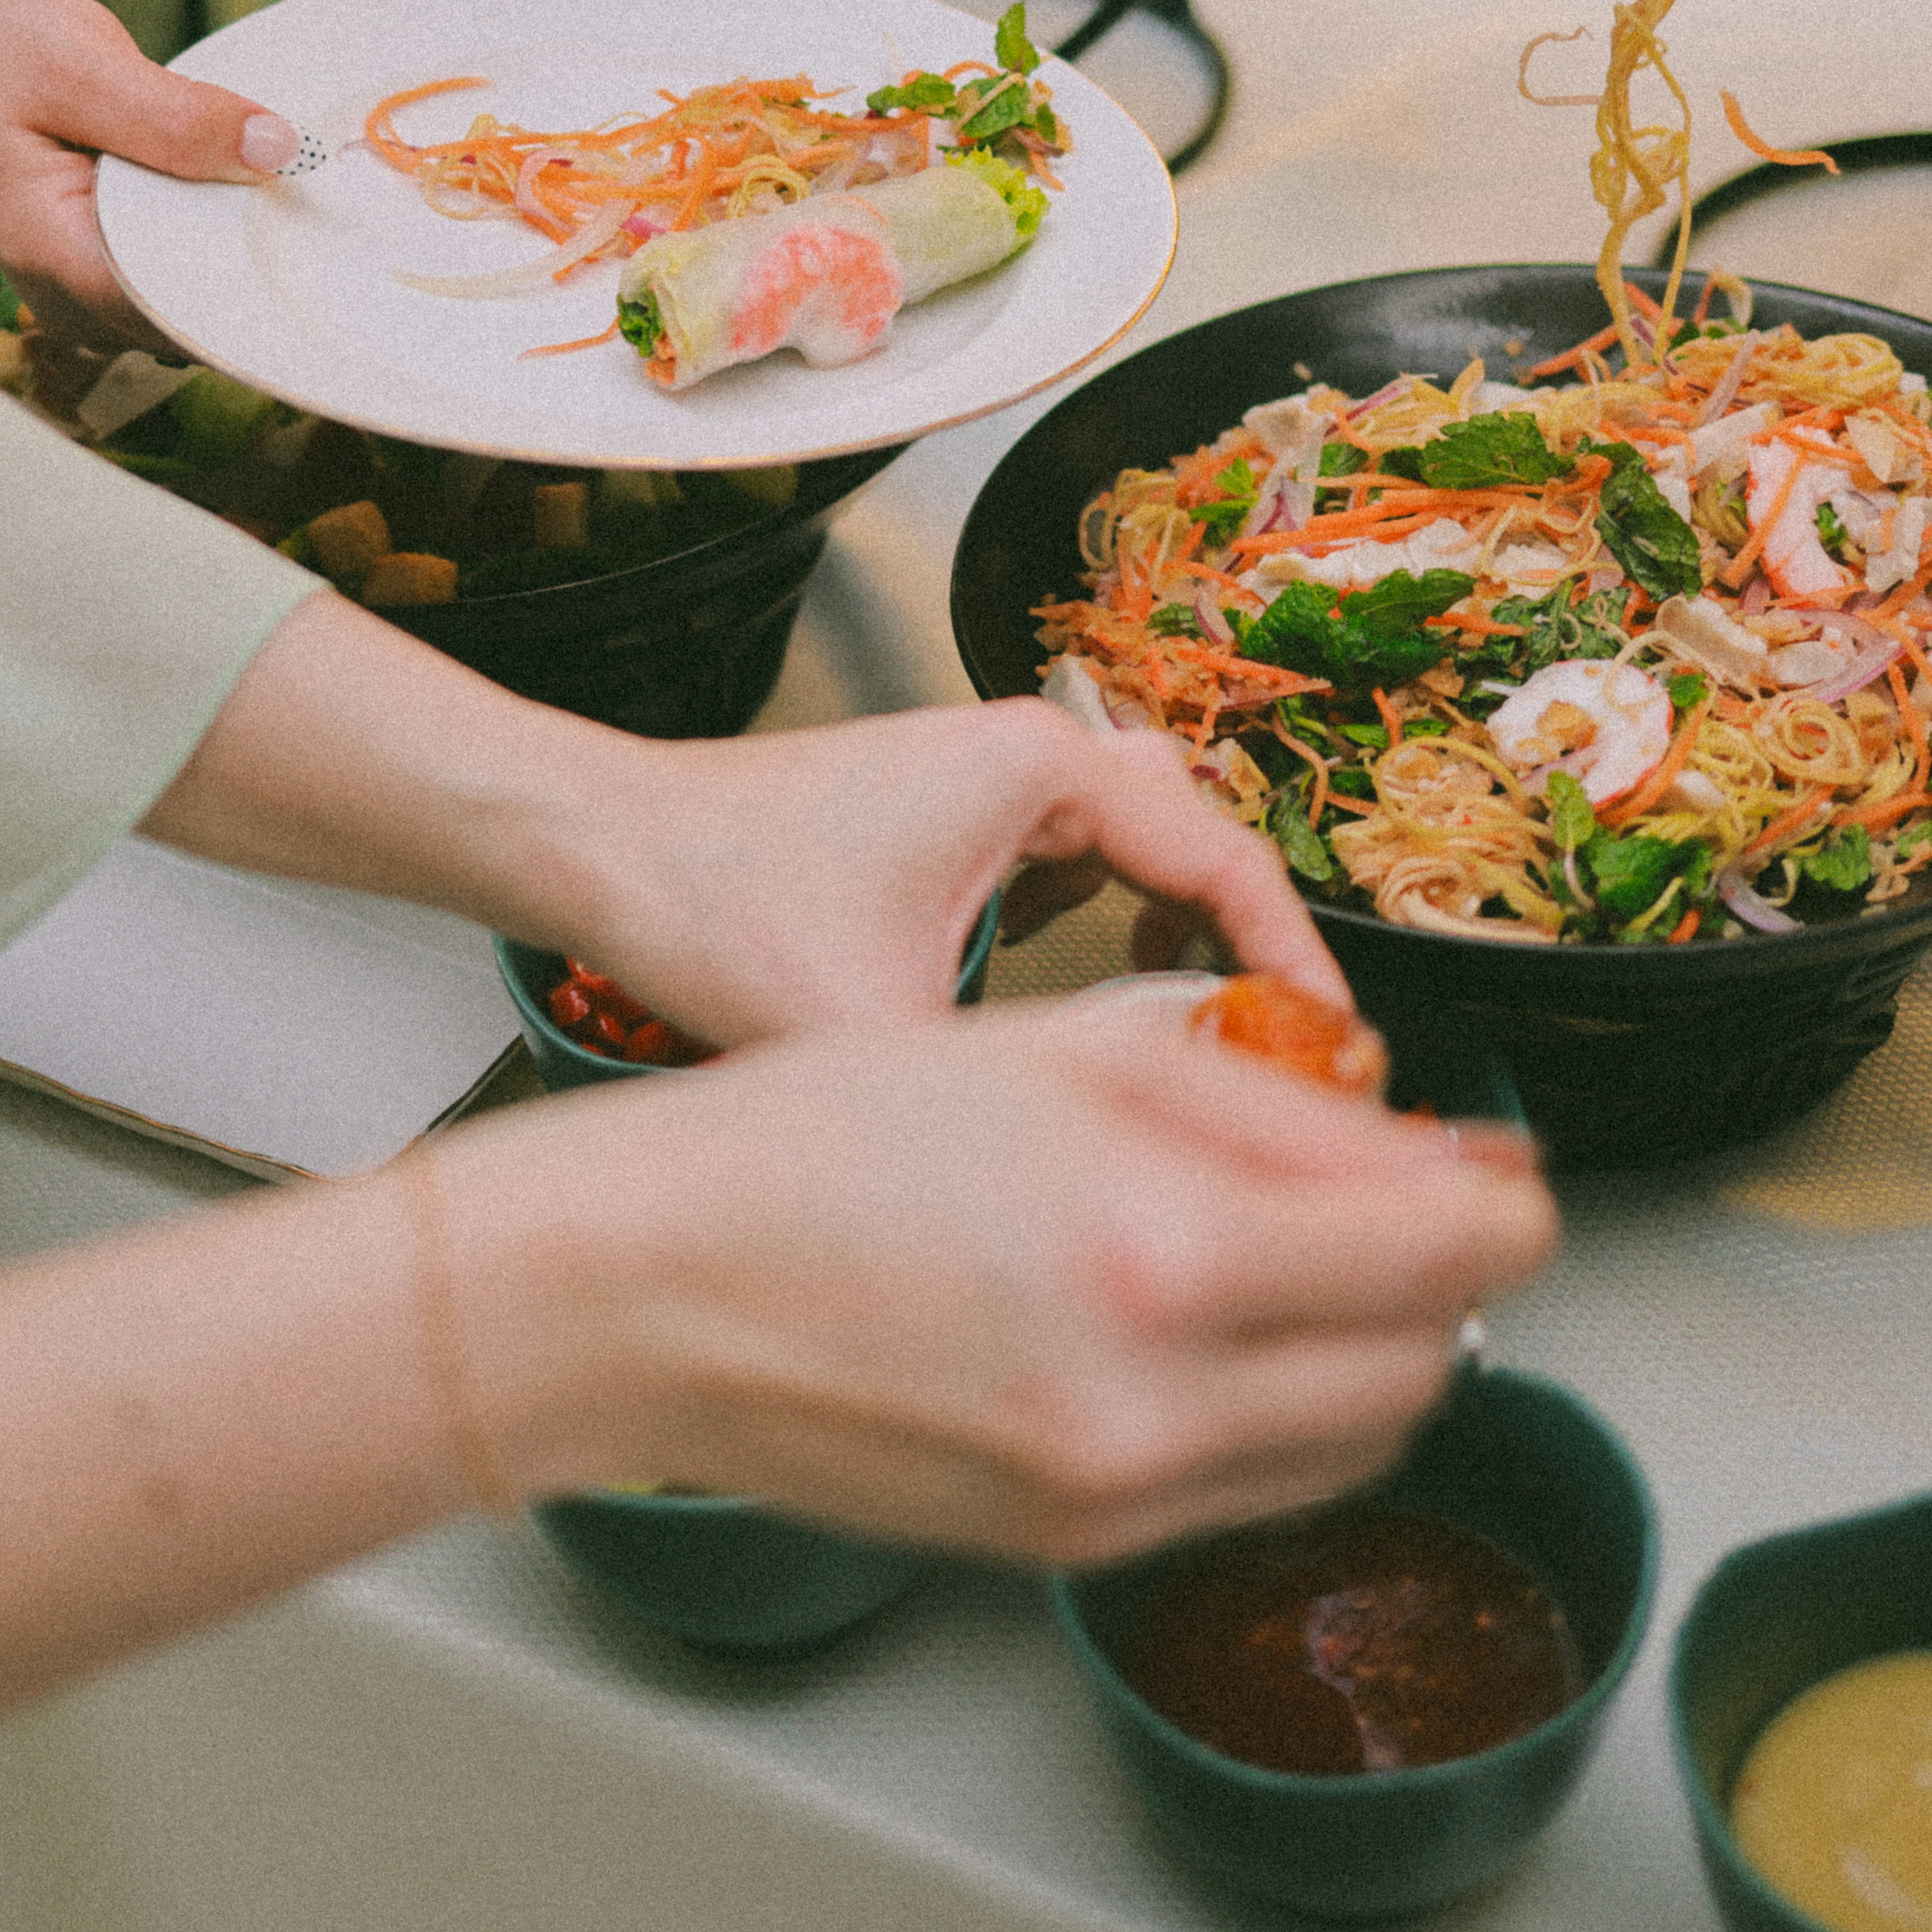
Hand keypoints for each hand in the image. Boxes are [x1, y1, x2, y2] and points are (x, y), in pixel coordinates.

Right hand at [0, 0, 296, 341]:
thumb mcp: (80, 65)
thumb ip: (173, 114)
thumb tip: (276, 149)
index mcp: (63, 259)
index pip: (185, 316)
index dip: (261, 296)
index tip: (329, 260)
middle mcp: (76, 302)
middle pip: (201, 324)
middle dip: (265, 278)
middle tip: (333, 219)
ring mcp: (92, 300)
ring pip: (198, 311)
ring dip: (246, 264)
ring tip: (295, 205)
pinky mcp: (111, 279)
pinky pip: (184, 283)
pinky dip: (218, 247)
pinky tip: (247, 203)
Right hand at [445, 984, 1556, 1561]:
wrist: (650, 1289)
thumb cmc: (822, 1142)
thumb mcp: (1070, 1055)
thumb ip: (1272, 1106)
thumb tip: (1425, 1148)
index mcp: (1167, 1251)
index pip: (1447, 1251)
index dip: (1503, 1199)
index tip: (1500, 1167)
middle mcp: (1159, 1403)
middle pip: (1421, 1363)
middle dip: (1439, 1278)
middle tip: (1398, 1202)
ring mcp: (1116, 1496)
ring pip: (1350, 1444)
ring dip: (1366, 1353)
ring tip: (1289, 1260)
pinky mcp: (1071, 1546)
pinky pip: (1248, 1490)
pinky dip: (1271, 1415)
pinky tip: (1197, 1330)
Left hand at [549, 700, 1346, 1049]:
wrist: (594, 849)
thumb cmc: (712, 899)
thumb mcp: (884, 1025)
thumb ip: (1012, 1096)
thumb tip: (1118, 1175)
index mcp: (1041, 767)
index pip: (1229, 860)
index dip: (1299, 967)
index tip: (1337, 1050)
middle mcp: (1026, 755)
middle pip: (1200, 851)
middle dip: (1246, 958)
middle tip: (1281, 1061)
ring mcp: (985, 783)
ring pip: (1139, 858)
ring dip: (1177, 944)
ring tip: (1202, 1042)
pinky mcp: (945, 822)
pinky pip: (1074, 869)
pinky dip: (1104, 934)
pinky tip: (1086, 1013)